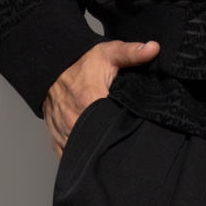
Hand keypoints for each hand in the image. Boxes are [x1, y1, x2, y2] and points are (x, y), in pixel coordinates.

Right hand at [42, 39, 159, 155]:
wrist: (51, 69)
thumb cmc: (82, 63)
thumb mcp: (108, 53)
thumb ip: (132, 53)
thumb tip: (154, 48)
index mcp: (90, 101)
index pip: (114, 124)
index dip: (128, 128)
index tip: (138, 127)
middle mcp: (75, 121)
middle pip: (101, 142)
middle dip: (116, 142)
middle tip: (128, 138)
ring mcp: (65, 133)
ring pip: (86, 152)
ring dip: (100, 151)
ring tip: (114, 146)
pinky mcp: (58, 140)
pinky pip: (71, 157)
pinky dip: (84, 156)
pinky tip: (96, 154)